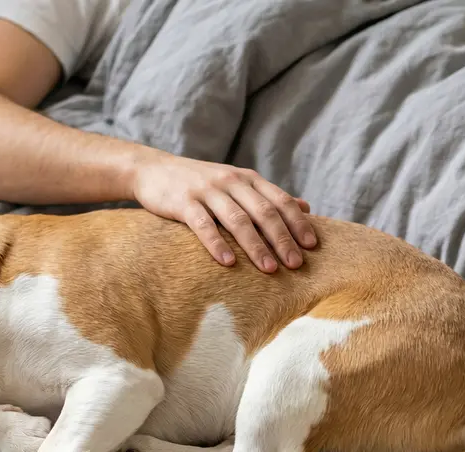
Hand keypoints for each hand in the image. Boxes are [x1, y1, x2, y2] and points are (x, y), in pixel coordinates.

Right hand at [129, 151, 316, 271]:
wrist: (153, 170)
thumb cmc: (199, 182)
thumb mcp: (236, 182)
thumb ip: (267, 195)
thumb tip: (305, 207)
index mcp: (247, 178)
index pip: (280, 200)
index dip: (297, 223)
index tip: (312, 246)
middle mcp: (230, 182)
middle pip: (263, 211)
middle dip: (282, 239)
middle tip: (296, 264)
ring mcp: (207, 191)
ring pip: (238, 220)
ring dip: (256, 246)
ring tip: (269, 269)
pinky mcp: (184, 202)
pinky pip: (204, 225)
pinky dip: (217, 244)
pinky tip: (228, 262)